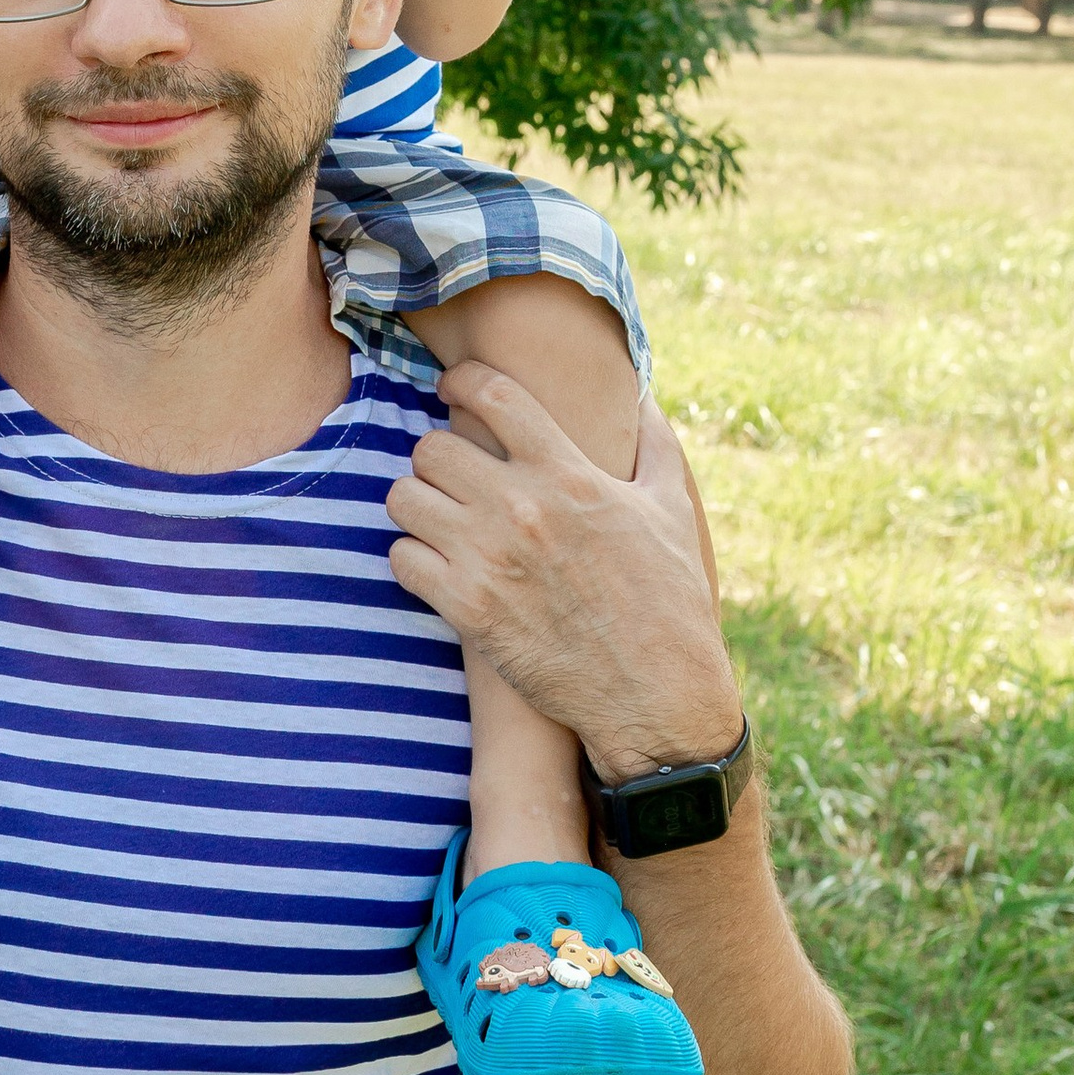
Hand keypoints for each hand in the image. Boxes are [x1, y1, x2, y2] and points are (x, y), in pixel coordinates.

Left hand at [387, 369, 744, 779]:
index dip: (462, 381)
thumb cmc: (670, 600)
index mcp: (570, 474)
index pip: (492, 394)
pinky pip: (401, 559)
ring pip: (404, 498)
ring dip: (417, 506)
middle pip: (431, 446)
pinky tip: (438, 567)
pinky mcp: (467, 610)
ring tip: (439, 519)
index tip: (452, 387)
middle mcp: (523, 508)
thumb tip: (640, 395)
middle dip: (437, 457)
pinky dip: (413, 560)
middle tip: (451, 475)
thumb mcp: (672, 510)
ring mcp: (489, 559)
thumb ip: (656, 443)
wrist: (656, 694)